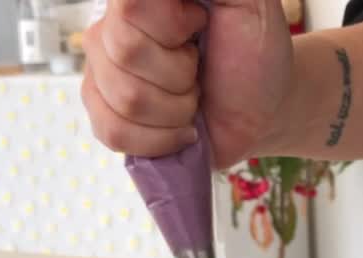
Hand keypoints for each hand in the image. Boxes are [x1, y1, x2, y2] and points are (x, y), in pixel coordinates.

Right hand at [82, 0, 292, 167]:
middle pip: (126, 52)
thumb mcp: (248, 1)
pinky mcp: (101, 110)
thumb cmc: (255, 52)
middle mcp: (113, 25)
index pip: (130, 6)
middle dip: (180, 73)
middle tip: (199, 70)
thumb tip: (184, 0)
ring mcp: (102, 68)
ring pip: (125, 98)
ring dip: (175, 110)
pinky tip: (178, 128)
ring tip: (193, 99)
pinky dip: (159, 139)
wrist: (260, 111)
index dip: (170, 27)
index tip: (200, 25)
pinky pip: (113, 130)